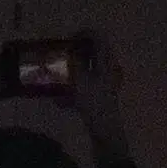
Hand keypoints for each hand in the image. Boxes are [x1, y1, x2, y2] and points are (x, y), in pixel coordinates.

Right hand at [66, 36, 131, 161]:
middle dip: (75, 54)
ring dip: (72, 72)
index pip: (99, 38)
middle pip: (93, 53)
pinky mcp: (101, 99)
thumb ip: (75, 63)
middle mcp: (109, 70)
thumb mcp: (80, 80)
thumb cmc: (94, 104)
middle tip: (60, 57)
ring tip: (57, 79)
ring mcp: (106, 85)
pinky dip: (74, 90)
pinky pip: (86, 88)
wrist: (105, 134)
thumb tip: (70, 50)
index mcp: (107, 62)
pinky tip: (61, 102)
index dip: (84, 34)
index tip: (68, 40)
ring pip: (88, 71)